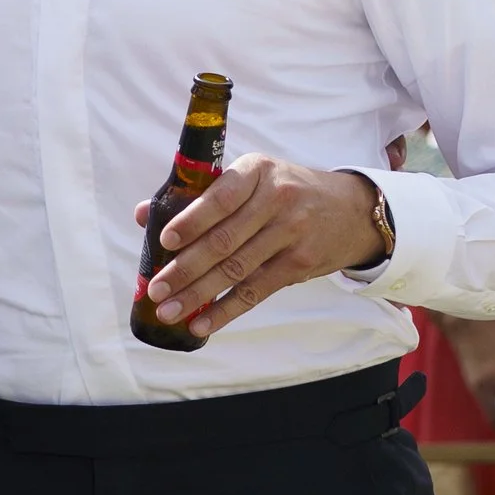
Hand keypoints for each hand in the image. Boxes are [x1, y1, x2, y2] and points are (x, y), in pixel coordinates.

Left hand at [136, 152, 387, 335]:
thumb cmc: (286, 190)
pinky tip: (203, 323)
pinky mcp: (300, 264)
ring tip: (169, 311)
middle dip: (186, 268)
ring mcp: (292, 233)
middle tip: (157, 289)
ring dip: (199, 294)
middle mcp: (276, 199)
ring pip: (237, 269)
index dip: (192, 220)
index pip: (221, 196)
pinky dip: (227, 310)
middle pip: (225, 240)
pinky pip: (257, 291)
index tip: (165, 240)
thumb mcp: (251, 179)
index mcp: (256, 171)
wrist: (351, 209)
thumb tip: (144, 214)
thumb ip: (200, 195)